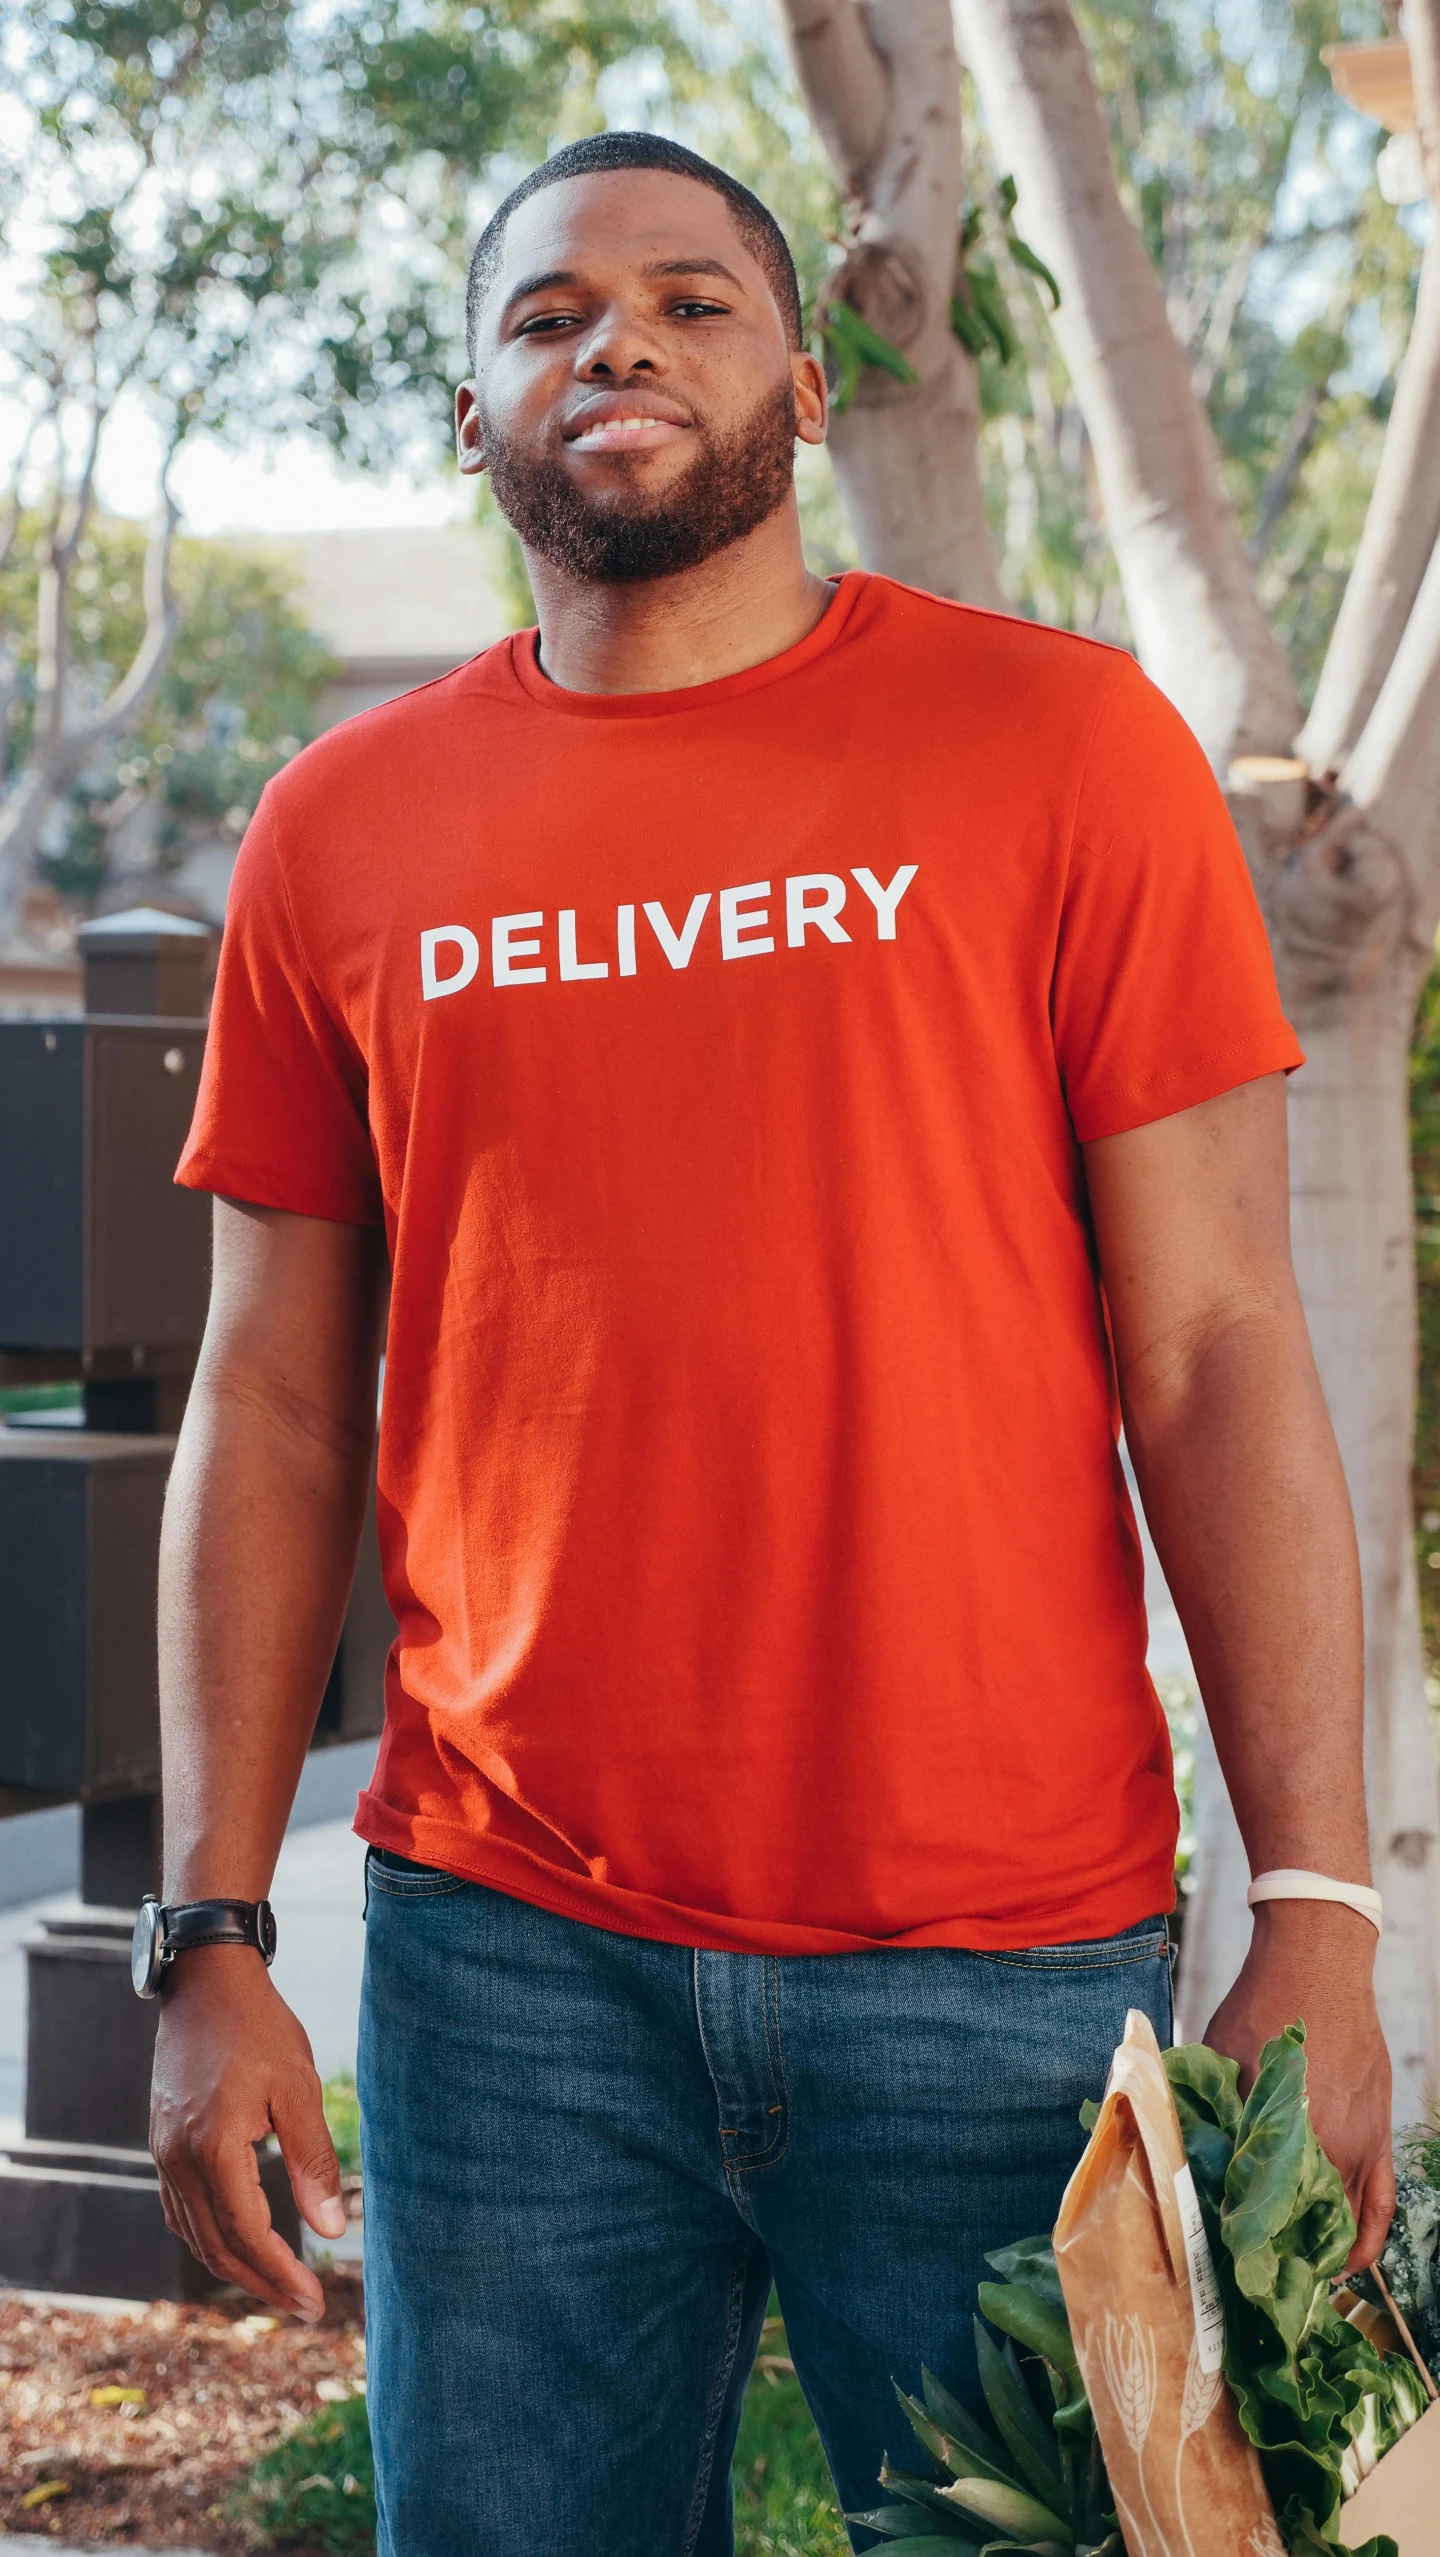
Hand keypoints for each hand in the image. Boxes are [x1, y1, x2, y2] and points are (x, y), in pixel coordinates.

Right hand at [150, 1946, 346, 2320]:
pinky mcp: (163, 2141)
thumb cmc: (259, 2028)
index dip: (281, 2275)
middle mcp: (178, 2159)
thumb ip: (312, 2162)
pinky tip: (237, 2242)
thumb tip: (332, 2232)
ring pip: (194, 2233)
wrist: (206, 1980)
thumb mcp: (297, 2088)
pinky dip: (210, 2236)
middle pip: (216, 2246)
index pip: (247, 2234)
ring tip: (277, 2286)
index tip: (314, 2303)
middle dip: (261, 2284)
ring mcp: (164, 2152)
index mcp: (212, 2149)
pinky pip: (181, 2208)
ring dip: (234, 2266)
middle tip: (303, 2308)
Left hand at [1203, 1900, 1393, 2273]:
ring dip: (1320, 2253)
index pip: (1265, 2215)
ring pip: (1347, 2224)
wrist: (1318, 1957)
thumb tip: (1186, 2162)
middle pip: (1308, 2228)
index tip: (1218, 2268)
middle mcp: (1335, 2148)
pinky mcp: (1380, 2131)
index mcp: (1291, 2134)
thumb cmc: (1262, 2004)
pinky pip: (1382, 2200)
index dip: (1241, 2247)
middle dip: (1279, 2259)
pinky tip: (1349, 2262)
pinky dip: (1367, 2235)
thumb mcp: (1219, 2059)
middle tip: (1251, 2283)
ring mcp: (1364, 2142)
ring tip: (1290, 2280)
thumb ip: (1210, 2113)